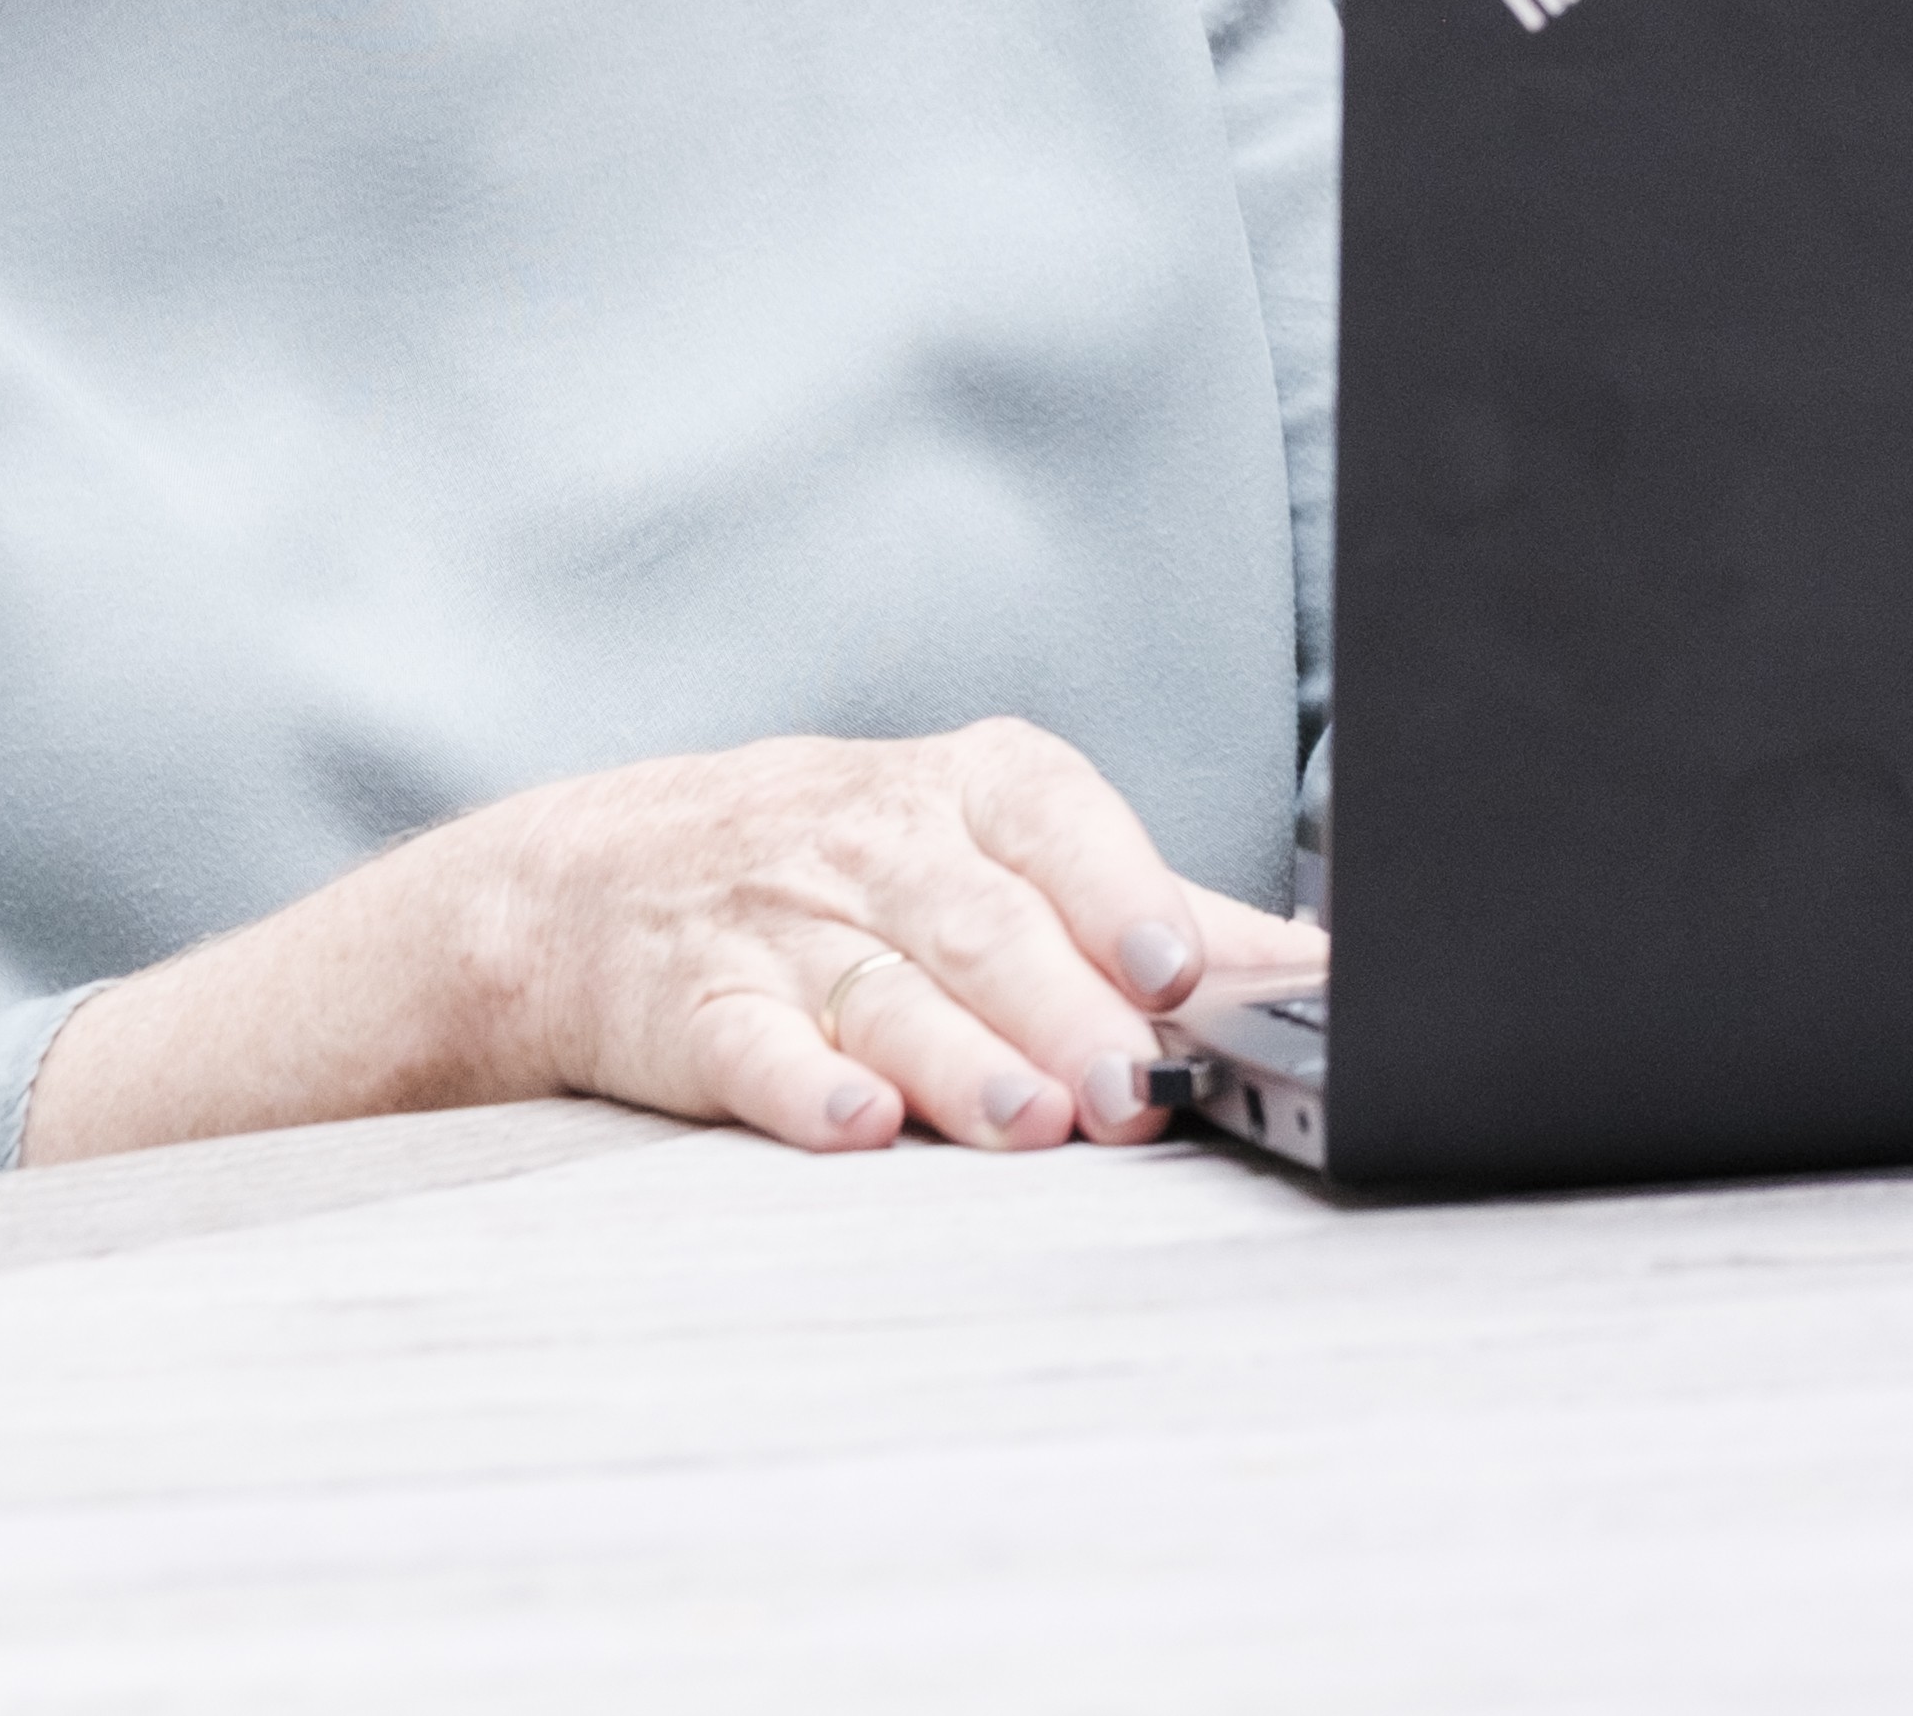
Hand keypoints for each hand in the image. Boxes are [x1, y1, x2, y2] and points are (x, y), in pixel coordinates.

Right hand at [433, 718, 1313, 1156]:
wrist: (598, 877)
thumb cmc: (850, 863)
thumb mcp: (994, 845)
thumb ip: (1151, 910)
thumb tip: (1314, 967)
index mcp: (970, 786)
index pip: (1057, 824)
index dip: (1121, 892)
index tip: (1178, 966)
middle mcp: (879, 840)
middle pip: (988, 927)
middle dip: (1068, 1011)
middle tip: (1137, 1087)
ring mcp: (782, 923)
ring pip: (890, 993)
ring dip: (966, 1062)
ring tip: (1035, 1124)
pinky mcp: (694, 1009)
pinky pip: (755, 1045)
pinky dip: (807, 1088)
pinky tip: (859, 1127)